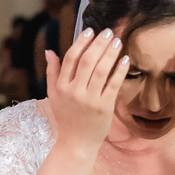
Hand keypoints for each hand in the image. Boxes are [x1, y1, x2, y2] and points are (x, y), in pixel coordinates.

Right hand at [43, 28, 127, 157]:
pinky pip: (113, 84)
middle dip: (99, 43)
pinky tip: (125, 59)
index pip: (71, 58)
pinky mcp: (104, 107)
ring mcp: (90, 100)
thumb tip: (49, 50)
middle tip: (108, 31)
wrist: (76, 143)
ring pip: (101, 70)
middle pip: (87, 61)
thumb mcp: (53, 94)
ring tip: (117, 41)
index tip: (90, 30)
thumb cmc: (65, 117)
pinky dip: (120, 70)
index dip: (81, 42)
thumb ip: (52, 71)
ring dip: (110, 53)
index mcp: (61, 86)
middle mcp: (74, 91)